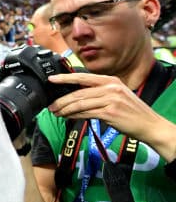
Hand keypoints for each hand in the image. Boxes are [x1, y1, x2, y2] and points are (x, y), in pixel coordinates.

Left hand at [47, 72, 167, 143]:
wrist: (149, 124)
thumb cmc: (131, 112)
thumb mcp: (117, 96)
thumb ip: (98, 93)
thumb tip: (75, 97)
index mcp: (111, 81)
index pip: (83, 77)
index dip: (65, 78)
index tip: (51, 80)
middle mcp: (110, 87)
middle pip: (78, 92)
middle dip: (61, 100)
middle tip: (51, 106)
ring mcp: (110, 99)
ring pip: (79, 103)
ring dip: (65, 109)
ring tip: (56, 113)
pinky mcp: (109, 112)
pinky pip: (86, 113)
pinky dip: (74, 115)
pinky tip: (67, 117)